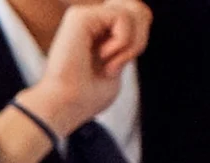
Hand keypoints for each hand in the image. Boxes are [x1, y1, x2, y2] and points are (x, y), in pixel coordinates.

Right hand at [20, 0, 151, 129]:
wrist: (66, 105)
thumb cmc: (87, 96)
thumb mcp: (119, 64)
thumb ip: (129, 41)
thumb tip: (143, 14)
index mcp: (95, 30)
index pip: (137, 16)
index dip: (140, 38)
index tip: (116, 65)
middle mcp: (88, 18)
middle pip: (139, 10)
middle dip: (140, 39)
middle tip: (118, 62)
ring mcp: (82, 15)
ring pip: (135, 11)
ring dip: (131, 44)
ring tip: (110, 62)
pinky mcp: (80, 16)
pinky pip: (123, 17)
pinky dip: (122, 42)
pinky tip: (103, 56)